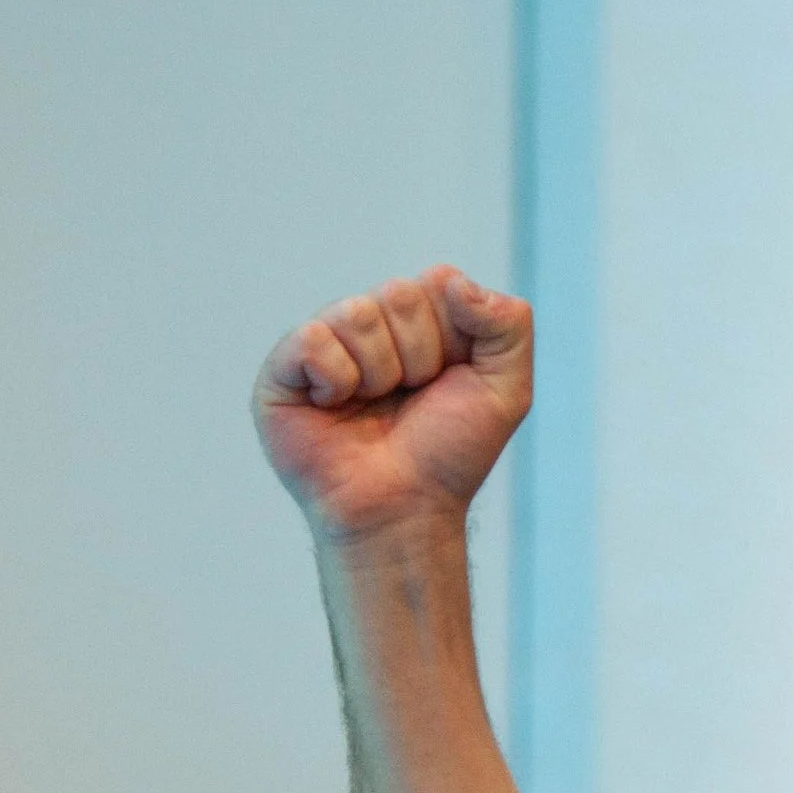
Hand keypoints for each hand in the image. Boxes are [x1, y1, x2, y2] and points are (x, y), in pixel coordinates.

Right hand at [252, 266, 531, 545]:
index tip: (448, 382)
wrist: (405, 511)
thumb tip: (453, 280)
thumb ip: (509, 325)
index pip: (438, 283)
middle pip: (399, 294)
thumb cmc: (449, 457)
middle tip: (410, 401)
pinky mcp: (284, 369)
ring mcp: (326, 344)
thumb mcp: (507, 391)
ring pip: (357, 314)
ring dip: (380, 374)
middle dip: (418, 357)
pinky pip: (312, 338)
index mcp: (419, 323)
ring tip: (374, 409)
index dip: (452, 338)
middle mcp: (371, 326)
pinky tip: (335, 408)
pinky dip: (335, 379)